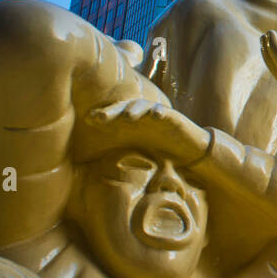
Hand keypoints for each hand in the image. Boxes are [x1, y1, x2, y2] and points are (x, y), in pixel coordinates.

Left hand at [73, 99, 209, 164]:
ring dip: (134, 110)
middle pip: (123, 108)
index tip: (88, 120)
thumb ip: (121, 158)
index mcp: (130, 124)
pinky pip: (164, 112)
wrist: (189, 150)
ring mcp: (156, 115)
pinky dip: (159, 112)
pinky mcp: (172, 117)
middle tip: (99, 117)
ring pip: (142, 106)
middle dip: (112, 111)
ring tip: (127, 116)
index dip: (101, 116)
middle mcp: (141, 116)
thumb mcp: (138, 154)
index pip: (113, 117)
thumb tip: (101, 171)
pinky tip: (155, 116)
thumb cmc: (162, 151)